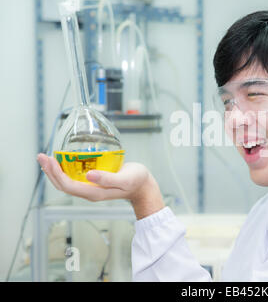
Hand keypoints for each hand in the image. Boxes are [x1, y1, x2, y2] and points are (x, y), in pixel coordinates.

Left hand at [37, 153, 164, 218]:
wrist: (143, 186)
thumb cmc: (136, 181)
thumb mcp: (125, 179)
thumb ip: (108, 179)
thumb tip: (88, 175)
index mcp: (94, 193)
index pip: (68, 186)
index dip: (56, 174)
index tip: (50, 160)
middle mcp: (89, 191)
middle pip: (63, 185)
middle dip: (50, 172)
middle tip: (42, 156)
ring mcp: (91, 187)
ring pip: (66, 182)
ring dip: (54, 171)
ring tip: (47, 158)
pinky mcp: (93, 182)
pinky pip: (74, 177)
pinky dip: (65, 169)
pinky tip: (63, 160)